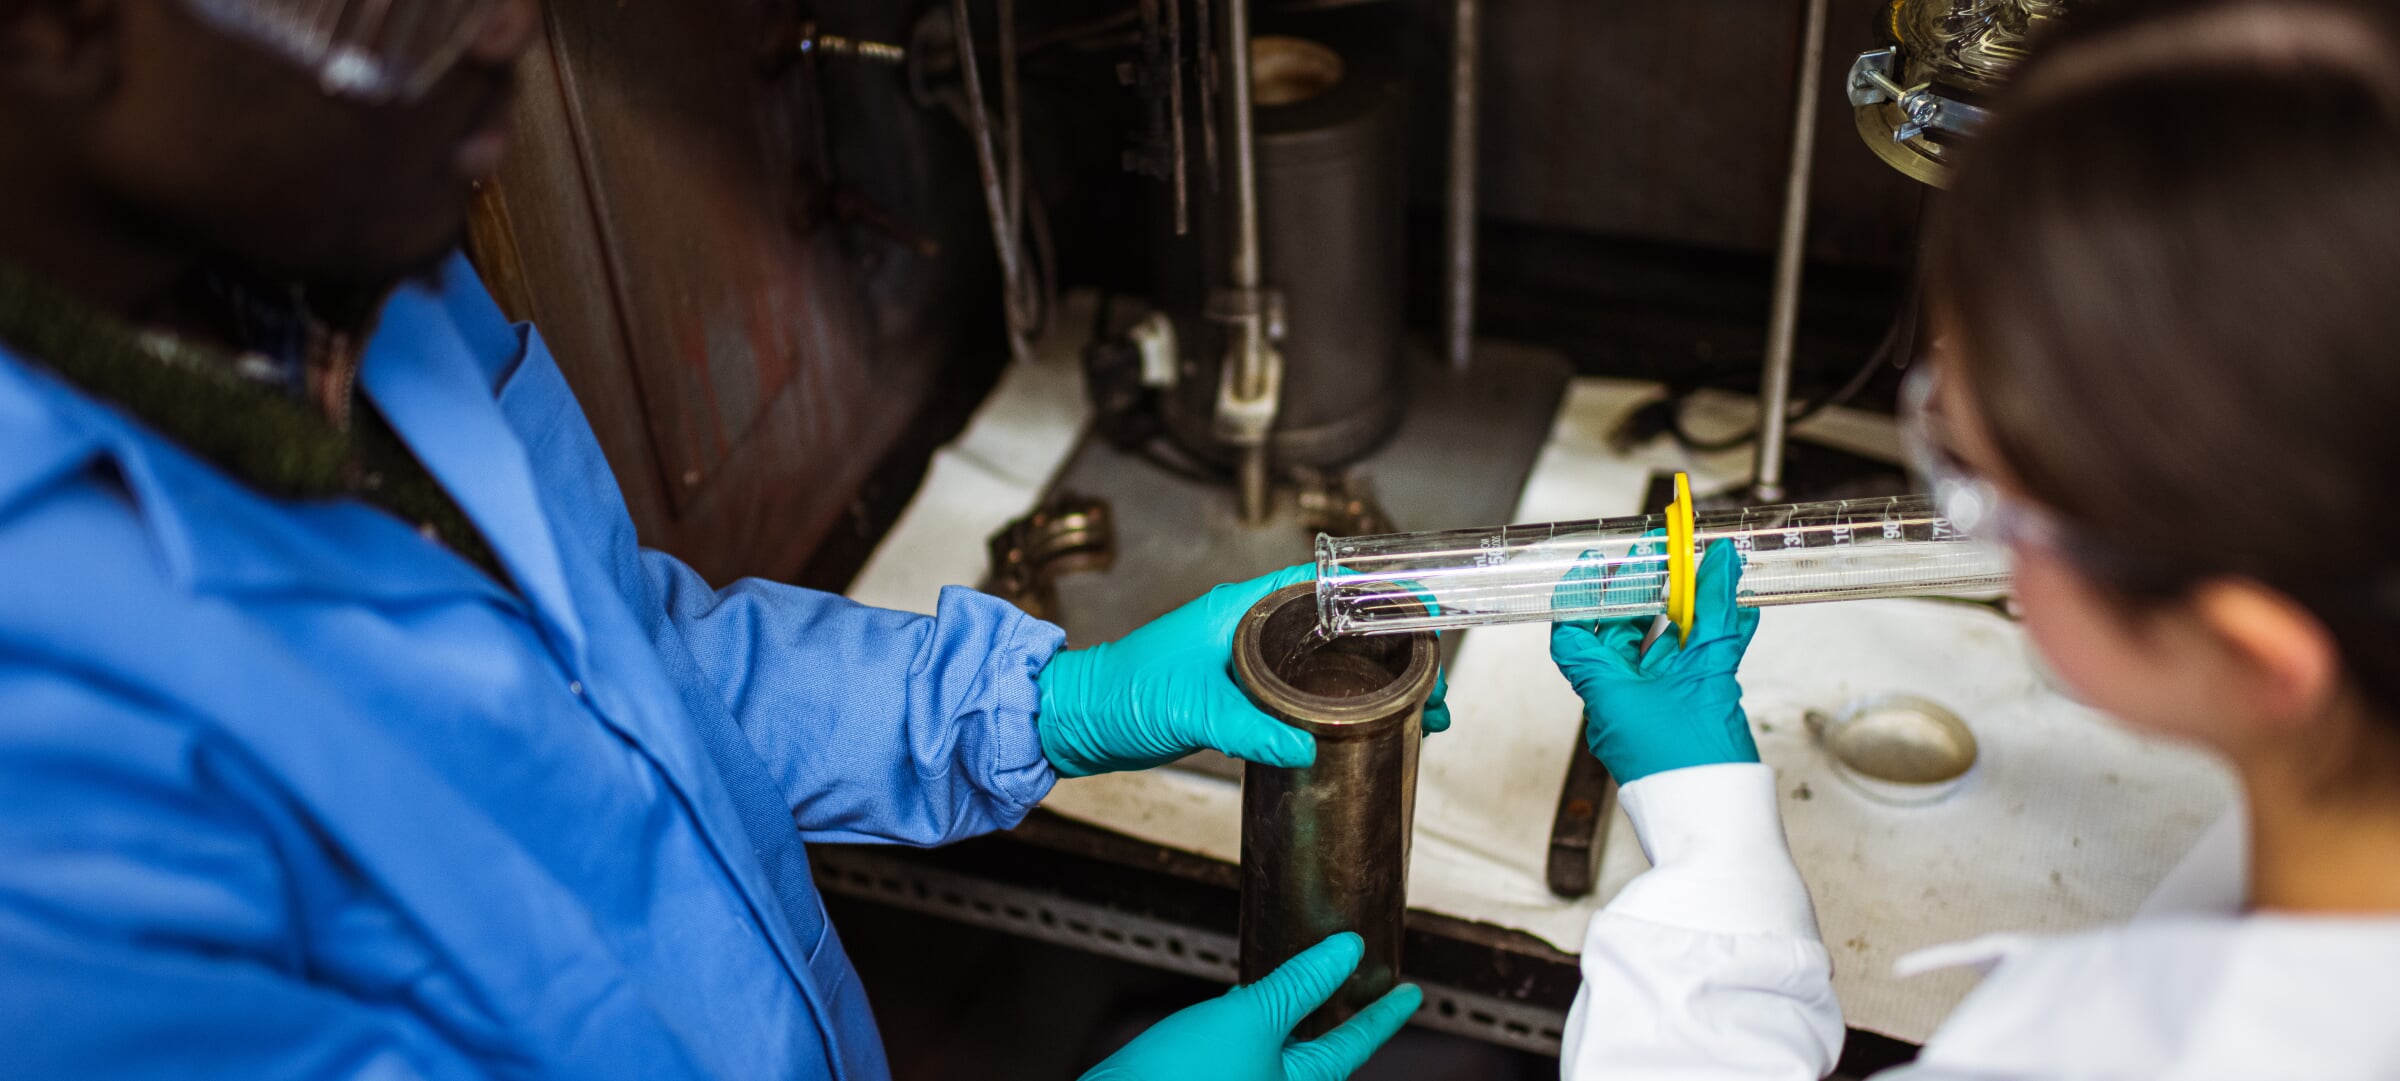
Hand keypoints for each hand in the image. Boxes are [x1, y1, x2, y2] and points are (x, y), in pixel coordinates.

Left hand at [1036, 566, 1450, 776]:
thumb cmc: (1118, 693)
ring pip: (1327, 667)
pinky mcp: (1242, 700)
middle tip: (1430, 686)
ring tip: (1416, 714)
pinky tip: (1365, 732)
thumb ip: (1248, 726)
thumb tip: (1306, 744)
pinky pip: (1305, 698)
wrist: (1076, 722)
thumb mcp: (1189, 706)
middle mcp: (1251, 630)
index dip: (1377, 592)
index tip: (1420, 607)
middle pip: (1340, 629)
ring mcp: (1248, 666)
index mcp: (1242, 609)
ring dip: (1372, 686)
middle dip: (1391, 652)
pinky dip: (1341, 711)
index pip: (1325, 584)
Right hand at [1079, 933, 1420, 1080]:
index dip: (1384, 1013)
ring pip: (1281, 1044)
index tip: (1411, 994)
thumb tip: (1346, 952)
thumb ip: (1300, 984)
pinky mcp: (1210, 1076)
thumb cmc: (1182, 1078)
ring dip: (1295, 1010)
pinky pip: (1246, 1043)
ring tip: (1310, 975)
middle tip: (1364, 980)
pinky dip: (1253, 1016)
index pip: (1354, 1043)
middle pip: (1320, 1047)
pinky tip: (1243, 994)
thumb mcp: (1253, 1018)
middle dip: (1339, 1012)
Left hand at [1550, 540, 1759, 783]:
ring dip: (1682, 619)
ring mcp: (1646, 715)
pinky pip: (1683, 675)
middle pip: (1616, 637)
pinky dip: (1704, 646)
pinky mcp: (1675, 725)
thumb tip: (1719, 562)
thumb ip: (1714, 613)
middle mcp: (1616, 703)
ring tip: (1709, 584)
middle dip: (1643, 596)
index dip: (1581, 593)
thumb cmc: (1695, 765)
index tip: (1600, 562)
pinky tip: (1735, 620)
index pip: (1571, 632)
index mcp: (1603, 691)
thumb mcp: (1708, 674)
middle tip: (1667, 563)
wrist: (1718, 831)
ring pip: (1656, 655)